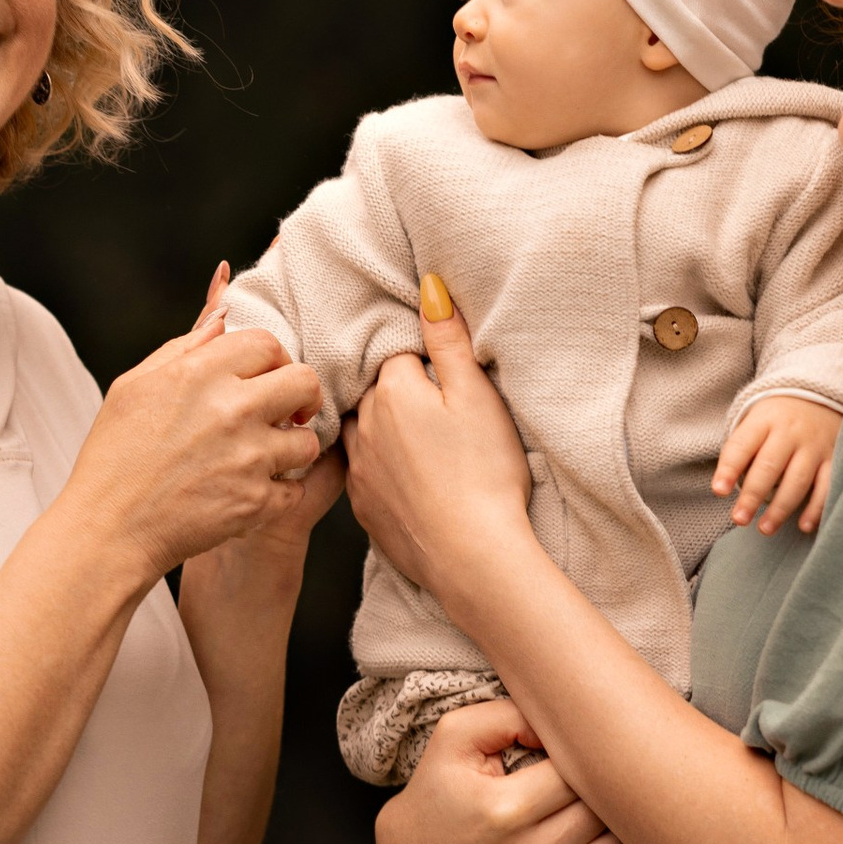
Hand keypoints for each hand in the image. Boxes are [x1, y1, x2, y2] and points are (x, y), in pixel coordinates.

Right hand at [63, 267, 325, 587]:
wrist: (108, 531)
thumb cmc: (114, 458)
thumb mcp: (135, 386)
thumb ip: (184, 347)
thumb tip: (224, 315)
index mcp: (200, 374)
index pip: (268, 343)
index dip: (271, 358)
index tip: (265, 376)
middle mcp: (231, 410)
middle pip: (305, 382)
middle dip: (301, 395)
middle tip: (286, 410)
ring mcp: (249, 459)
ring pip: (307, 440)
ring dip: (291, 447)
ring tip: (263, 456)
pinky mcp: (257, 503)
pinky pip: (295, 488)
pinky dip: (278, 493)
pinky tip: (250, 491)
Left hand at [342, 287, 533, 606]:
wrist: (473, 557)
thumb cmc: (484, 473)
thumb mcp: (476, 395)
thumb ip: (448, 339)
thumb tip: (427, 286)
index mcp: (391, 390)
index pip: (396, 352)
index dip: (422, 357)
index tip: (443, 373)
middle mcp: (362, 424)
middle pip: (376, 388)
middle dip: (401, 390)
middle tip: (437, 406)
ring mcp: (358, 467)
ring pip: (366, 428)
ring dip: (388, 427)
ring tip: (424, 440)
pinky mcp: (363, 505)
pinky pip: (367, 470)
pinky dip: (385, 467)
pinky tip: (413, 476)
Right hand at [374, 695, 640, 843]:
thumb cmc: (440, 787)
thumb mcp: (458, 734)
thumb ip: (513, 713)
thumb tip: (568, 723)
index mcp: (502, 809)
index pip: (580, 775)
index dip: (585, 758)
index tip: (581, 753)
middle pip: (600, 817)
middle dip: (604, 794)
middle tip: (605, 780)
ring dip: (619, 834)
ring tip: (611, 814)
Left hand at [713, 394, 842, 536]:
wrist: (821, 396)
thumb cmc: (777, 420)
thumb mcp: (757, 422)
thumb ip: (742, 451)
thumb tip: (723, 489)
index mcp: (764, 420)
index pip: (742, 445)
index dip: (729, 468)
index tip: (718, 491)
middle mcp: (790, 432)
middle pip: (769, 466)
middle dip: (753, 495)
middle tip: (739, 519)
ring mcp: (814, 445)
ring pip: (797, 479)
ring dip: (781, 508)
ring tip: (764, 529)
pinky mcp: (835, 458)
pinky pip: (827, 486)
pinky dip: (816, 508)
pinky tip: (803, 526)